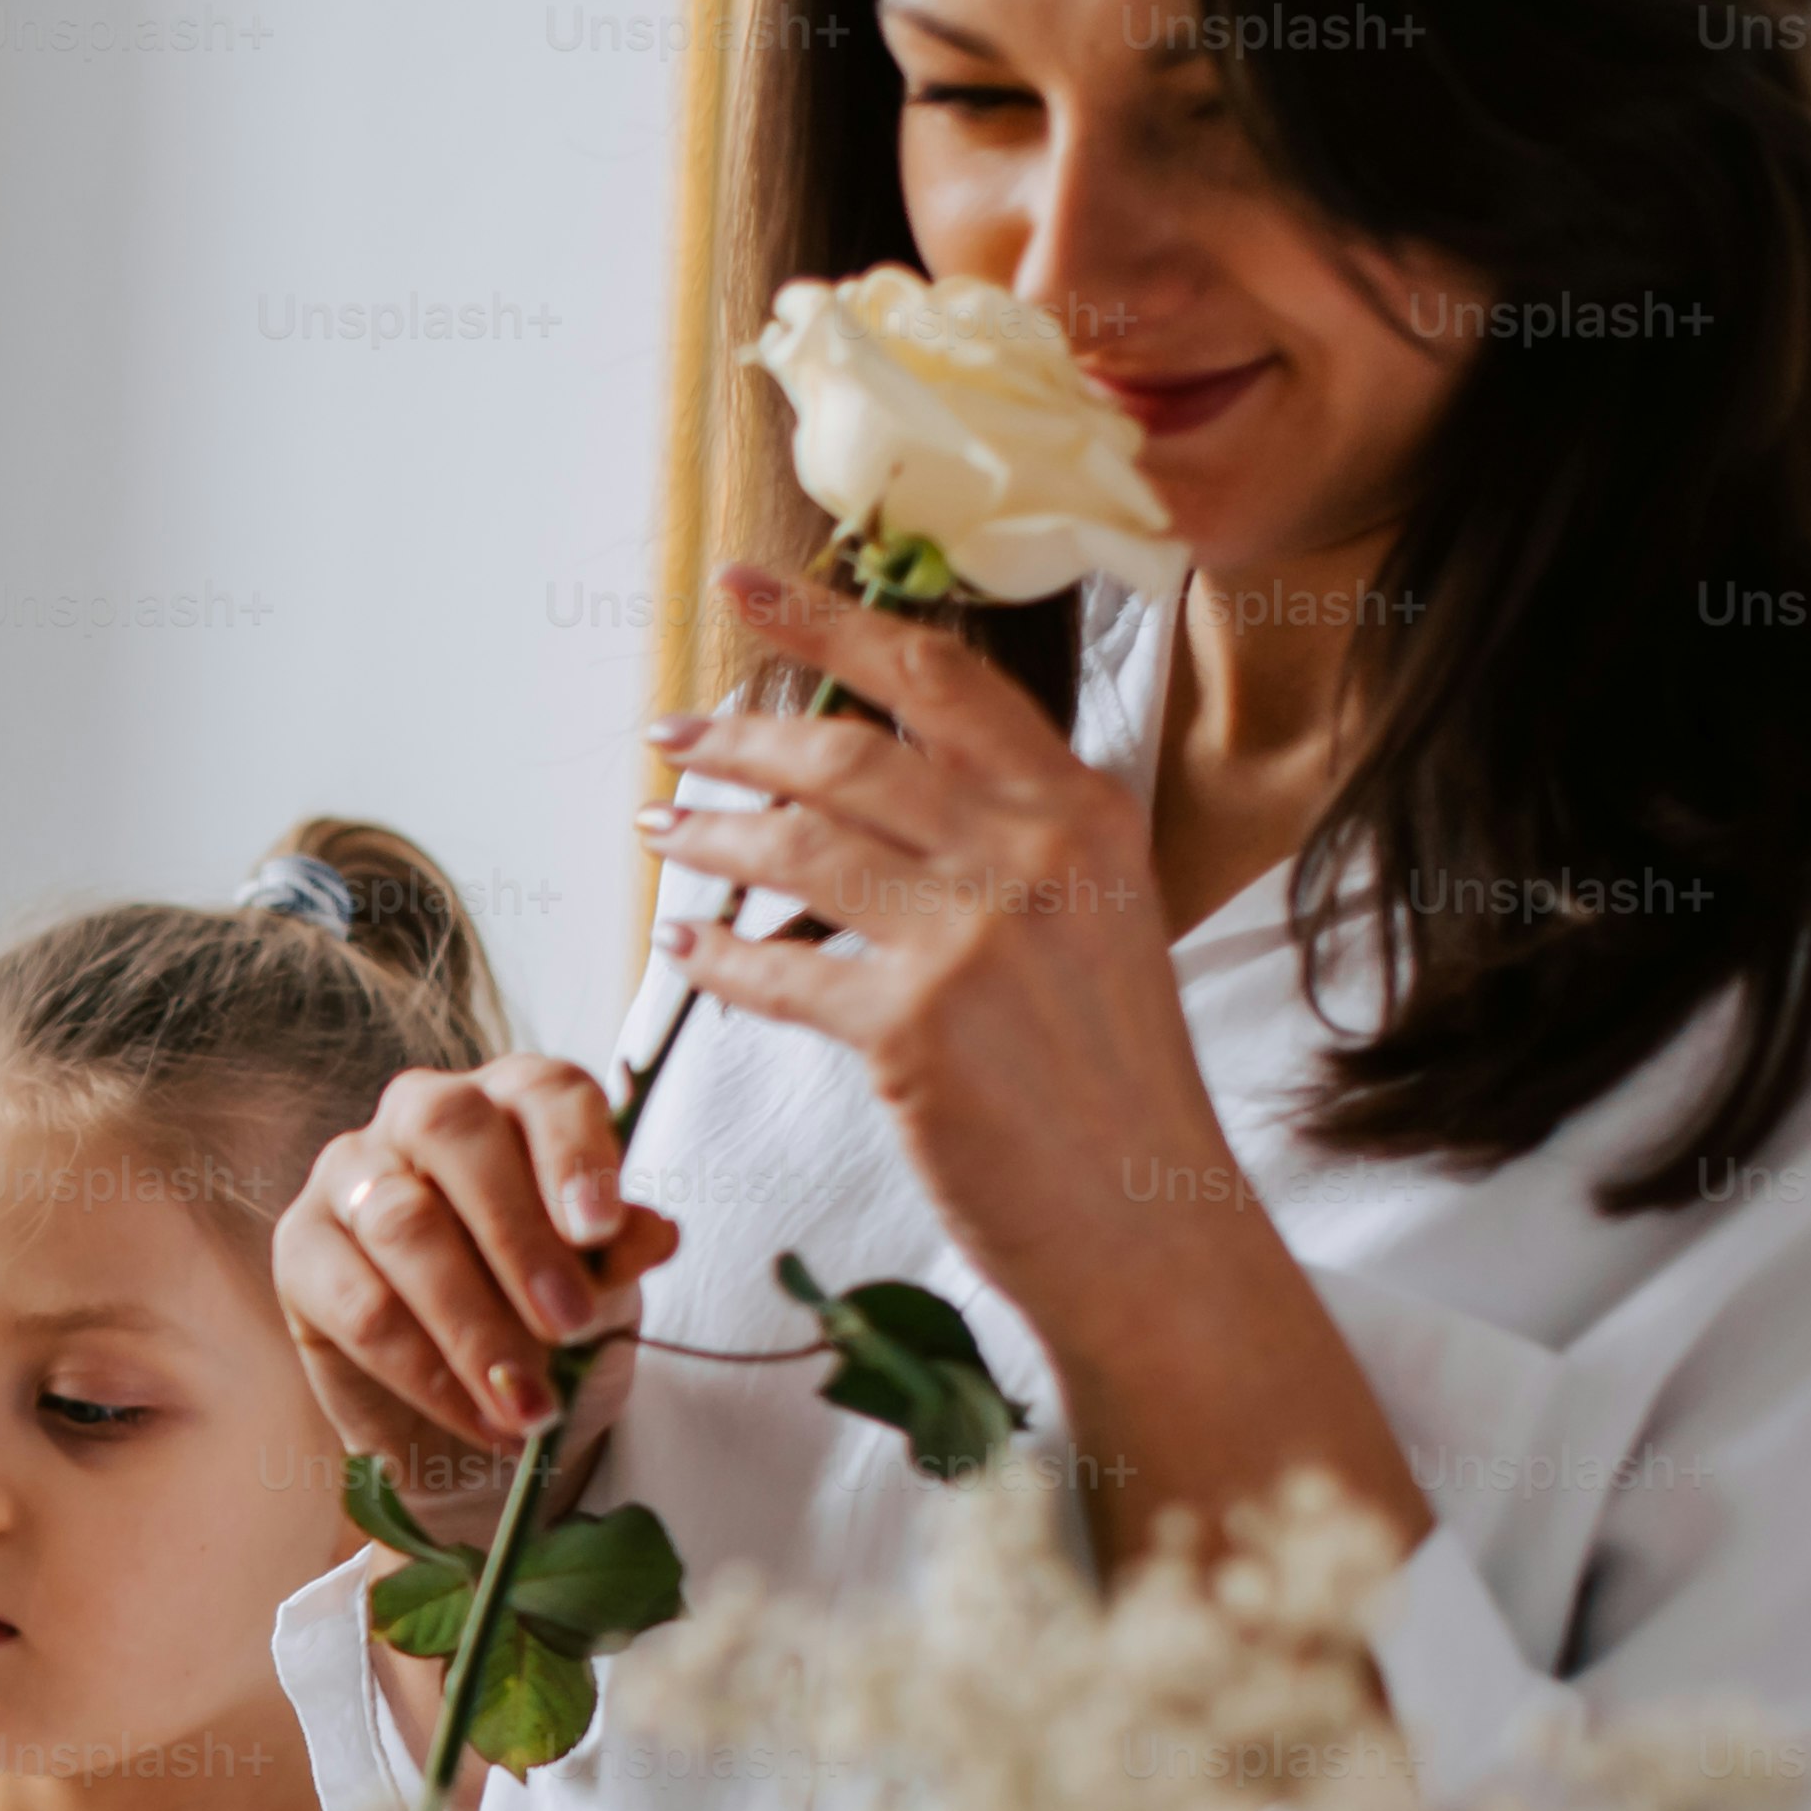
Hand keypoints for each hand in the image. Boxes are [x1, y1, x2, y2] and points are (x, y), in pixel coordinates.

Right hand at [274, 1058, 688, 1479]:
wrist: (479, 1421)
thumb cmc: (544, 1332)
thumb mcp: (603, 1297)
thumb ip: (618, 1259)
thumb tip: (654, 1233)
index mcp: (511, 1105)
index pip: (542, 1089)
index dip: (573, 1150)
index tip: (603, 1229)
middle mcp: (422, 1118)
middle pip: (452, 1130)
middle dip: (516, 1233)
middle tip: (570, 1324)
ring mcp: (350, 1175)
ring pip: (400, 1223)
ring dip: (473, 1323)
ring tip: (529, 1402)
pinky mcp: (300, 1249)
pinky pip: (358, 1306)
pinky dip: (426, 1372)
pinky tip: (478, 1418)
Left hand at [640, 564, 1418, 1559]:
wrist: (1151, 1222)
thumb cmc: (1114, 1083)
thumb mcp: (1102, 922)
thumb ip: (1020, 841)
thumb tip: (901, 784)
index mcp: (1083, 812)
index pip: (941, 681)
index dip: (832, 622)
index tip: (746, 588)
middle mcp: (1033, 852)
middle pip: (848, 750)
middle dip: (739, 733)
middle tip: (669, 730)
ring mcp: (974, 936)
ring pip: (798, 848)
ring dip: (709, 833)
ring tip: (659, 828)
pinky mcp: (914, 1027)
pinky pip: (778, 970)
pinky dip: (717, 956)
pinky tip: (682, 947)